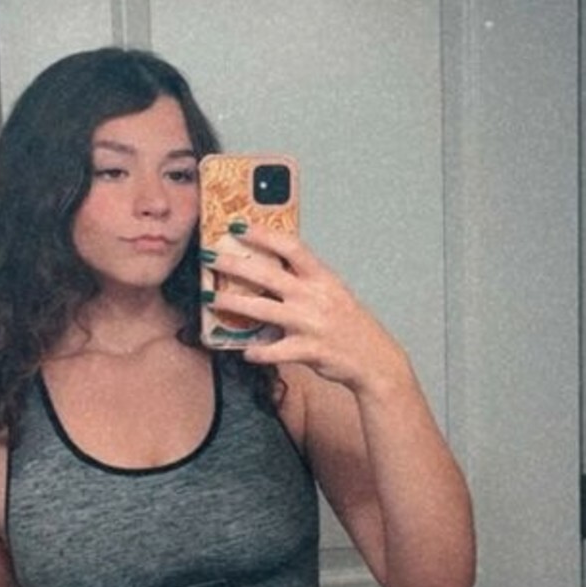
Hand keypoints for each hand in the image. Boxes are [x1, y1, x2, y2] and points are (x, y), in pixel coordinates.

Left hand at [210, 227, 409, 394]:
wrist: (375, 360)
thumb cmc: (351, 325)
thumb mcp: (334, 293)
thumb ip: (307, 280)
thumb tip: (274, 264)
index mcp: (323, 279)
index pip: (291, 246)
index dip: (263, 233)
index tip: (239, 226)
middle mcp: (315, 297)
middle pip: (267, 274)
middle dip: (234, 264)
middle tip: (210, 257)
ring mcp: (310, 324)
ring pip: (262, 309)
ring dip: (232, 302)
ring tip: (212, 299)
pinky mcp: (308, 351)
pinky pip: (274, 350)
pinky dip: (258, 351)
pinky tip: (245, 350)